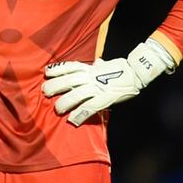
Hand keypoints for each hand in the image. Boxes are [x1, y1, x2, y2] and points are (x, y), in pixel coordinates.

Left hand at [42, 39, 174, 125]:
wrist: (137, 72)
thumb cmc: (120, 69)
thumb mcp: (104, 65)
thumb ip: (96, 66)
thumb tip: (95, 63)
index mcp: (90, 69)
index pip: (69, 67)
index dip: (57, 70)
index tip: (46, 72)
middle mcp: (90, 77)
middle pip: (67, 80)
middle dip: (54, 86)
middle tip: (45, 92)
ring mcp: (97, 87)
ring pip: (76, 95)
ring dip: (64, 103)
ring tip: (57, 109)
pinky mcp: (105, 97)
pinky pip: (89, 107)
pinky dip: (80, 114)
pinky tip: (73, 120)